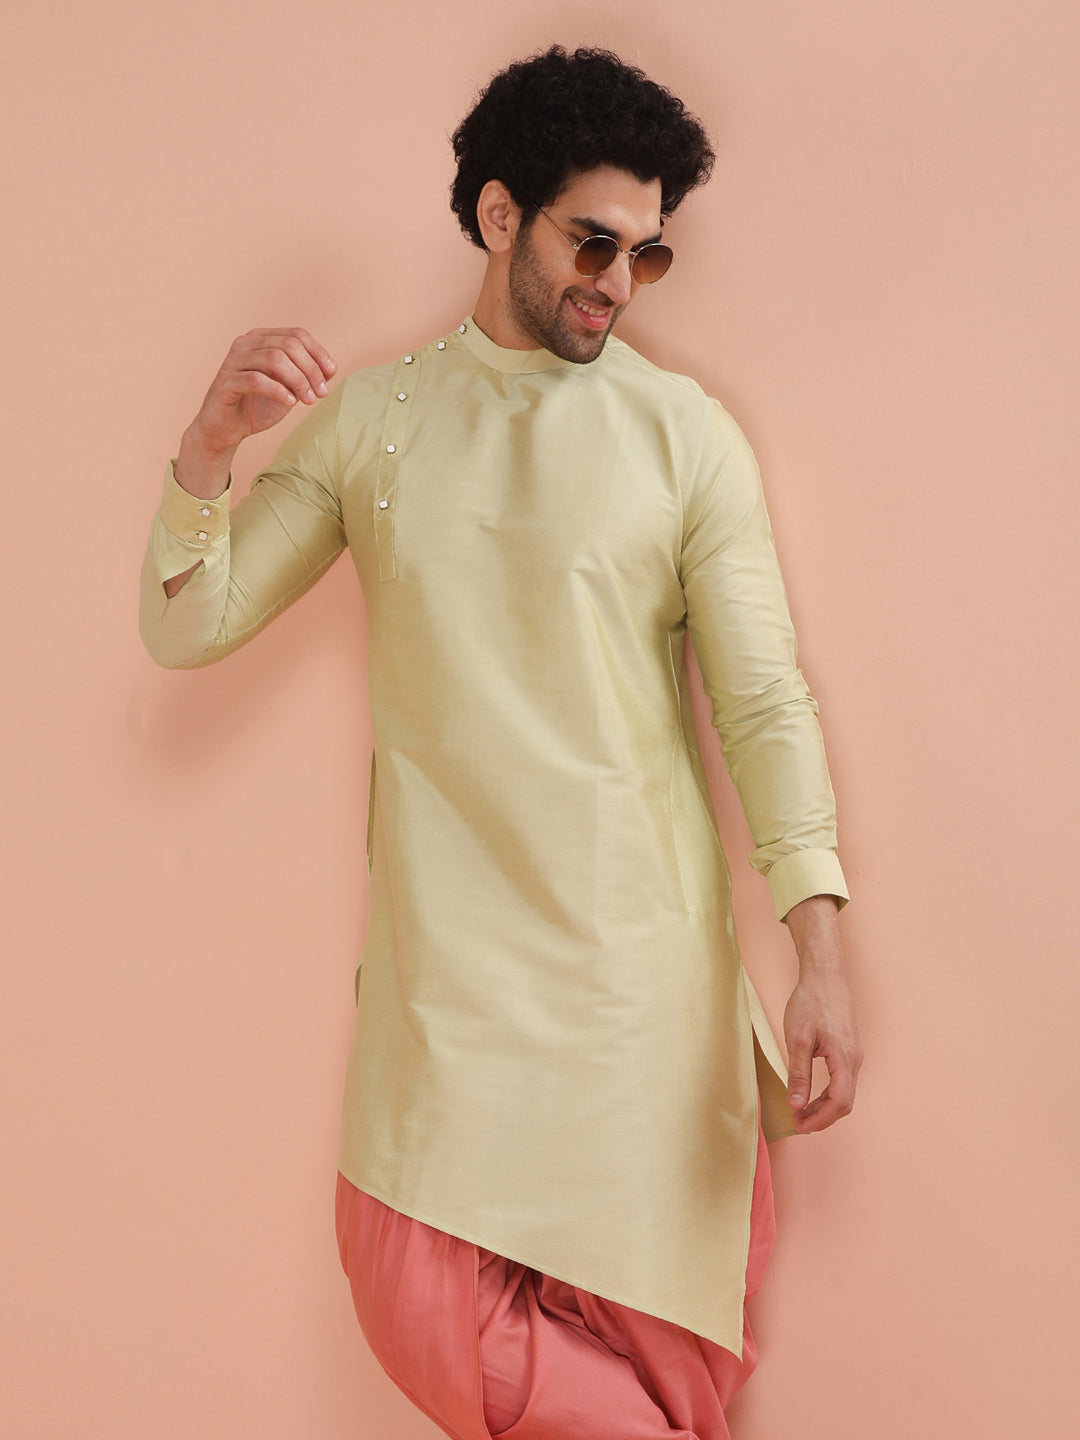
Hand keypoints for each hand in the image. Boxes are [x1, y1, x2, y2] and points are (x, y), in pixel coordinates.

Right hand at [186, 327, 336, 457]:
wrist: (226, 430)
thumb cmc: (258, 406)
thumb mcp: (288, 389)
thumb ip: (305, 376)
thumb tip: (331, 369)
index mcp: (261, 339)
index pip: (296, 334)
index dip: (318, 352)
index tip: (331, 374)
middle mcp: (245, 343)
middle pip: (288, 345)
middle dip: (310, 369)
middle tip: (321, 392)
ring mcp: (233, 361)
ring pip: (274, 358)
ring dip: (298, 380)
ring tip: (309, 400)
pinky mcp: (225, 382)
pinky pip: (256, 380)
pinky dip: (278, 390)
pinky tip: (290, 402)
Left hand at [782, 895, 862, 1134]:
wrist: (824, 975)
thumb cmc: (810, 1002)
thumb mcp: (797, 1039)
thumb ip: (798, 1074)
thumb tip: (796, 1105)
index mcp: (844, 1058)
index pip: (839, 1102)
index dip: (820, 1119)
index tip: (800, 1125)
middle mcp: (855, 1059)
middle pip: (844, 1102)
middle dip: (822, 1117)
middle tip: (798, 1123)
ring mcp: (854, 1054)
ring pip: (844, 1092)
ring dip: (824, 1107)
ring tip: (801, 1113)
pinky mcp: (849, 1049)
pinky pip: (842, 1080)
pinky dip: (828, 1093)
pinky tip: (810, 1095)